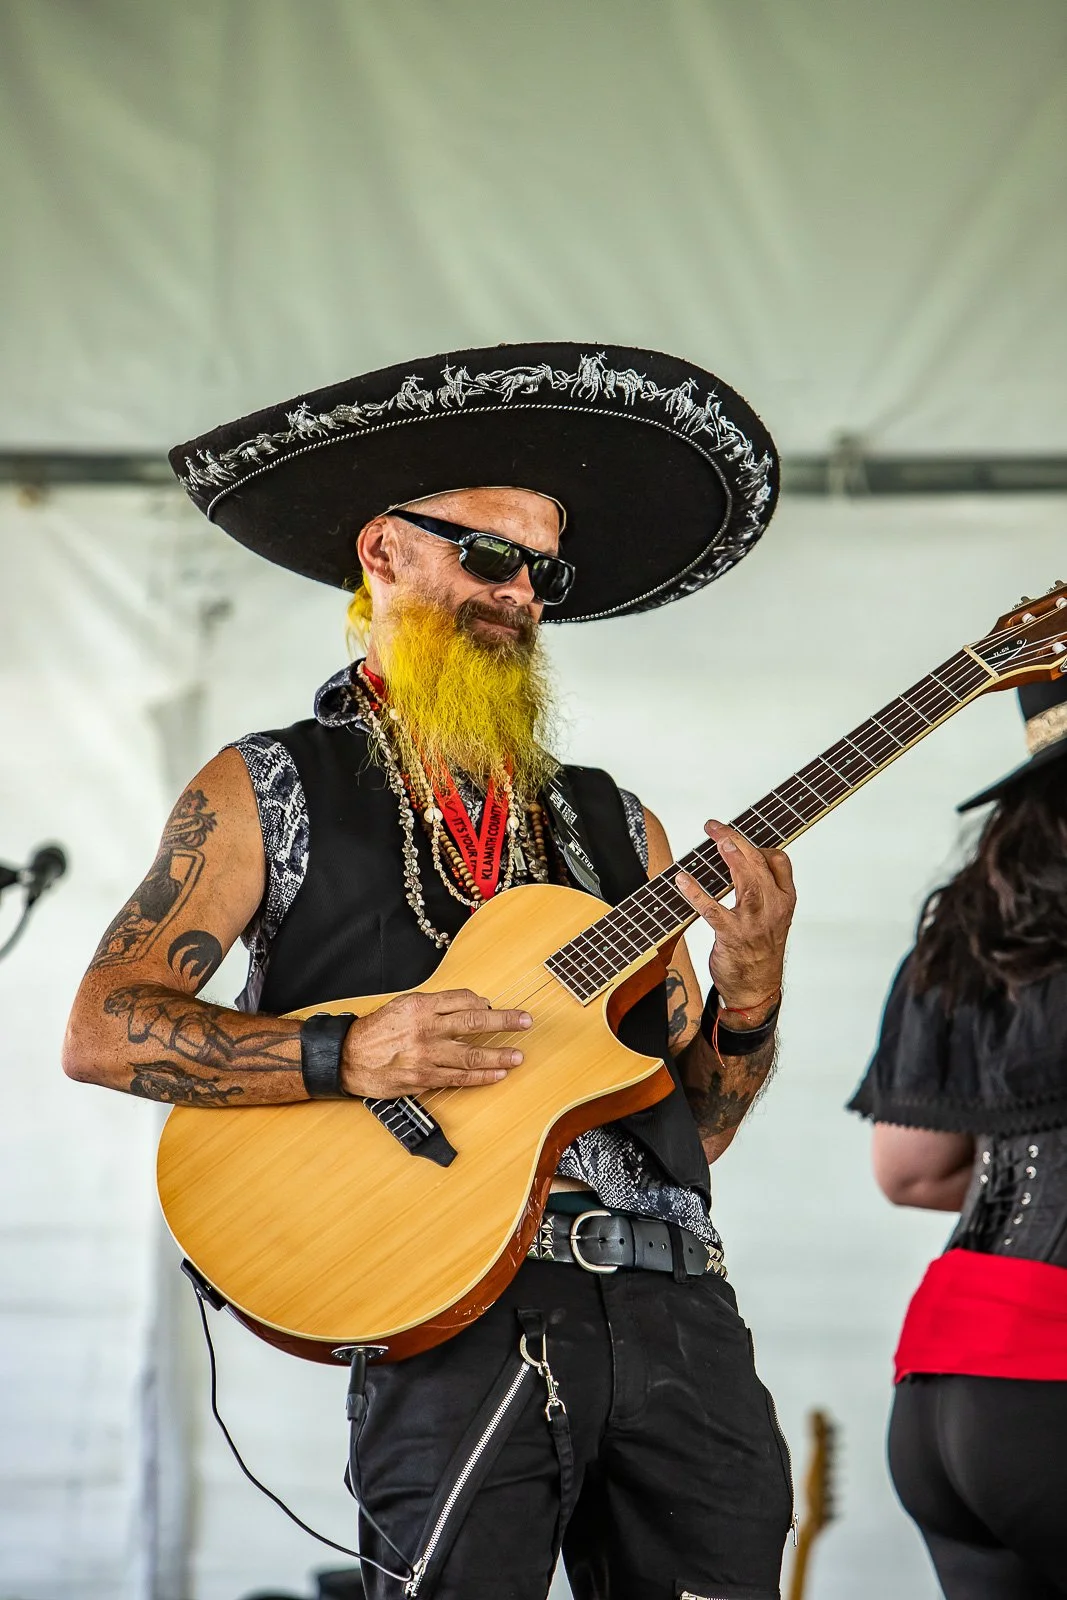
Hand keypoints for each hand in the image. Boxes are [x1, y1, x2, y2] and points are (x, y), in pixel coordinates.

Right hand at [341, 988, 531, 1096]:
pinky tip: (498, 1075)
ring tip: (518, 1056)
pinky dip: (482, 1077)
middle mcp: (426, 1029)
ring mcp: (426, 1056)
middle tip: (525, 1021)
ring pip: (471, 1055)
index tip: (496, 1007)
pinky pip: (459, 1078)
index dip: (484, 1003)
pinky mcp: (424, 1078)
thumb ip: (436, 1004)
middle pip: (474, 1022)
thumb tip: (473, 1005)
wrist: (349, 1057)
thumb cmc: (377, 1030)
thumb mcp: (403, 1005)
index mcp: (421, 1006)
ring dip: (499, 1055)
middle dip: (504, 1021)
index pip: (463, 1000)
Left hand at [675, 820, 795, 1014]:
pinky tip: (682, 880)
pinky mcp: (732, 937)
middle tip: (716, 827)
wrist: (756, 990)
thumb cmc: (760, 951)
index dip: (759, 842)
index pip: (780, 861)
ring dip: (731, 858)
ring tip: (716, 840)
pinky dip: (696, 894)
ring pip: (746, 883)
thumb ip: (761, 888)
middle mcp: (772, 909)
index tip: (738, 833)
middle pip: (759, 865)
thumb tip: (736, 858)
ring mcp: (754, 923)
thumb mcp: (771, 917)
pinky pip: (713, 911)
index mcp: (783, 901)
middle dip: (738, 840)